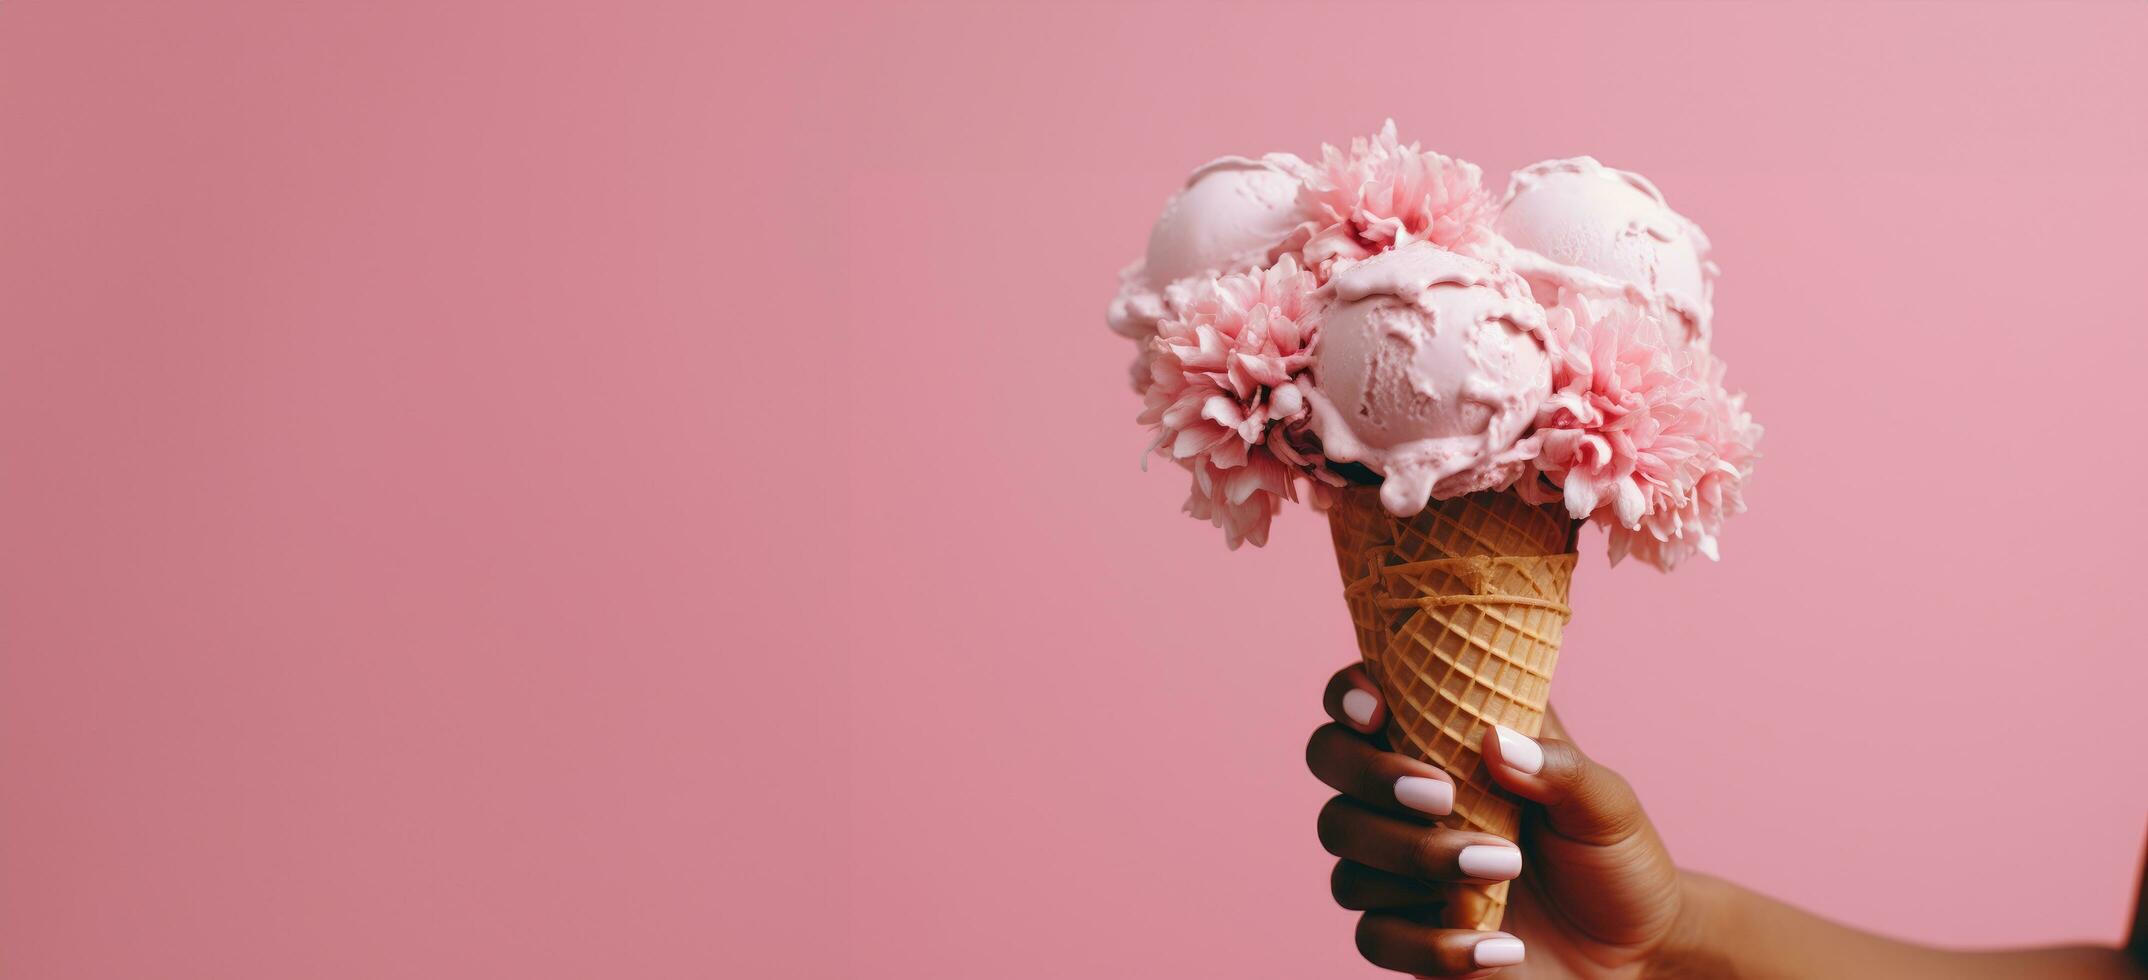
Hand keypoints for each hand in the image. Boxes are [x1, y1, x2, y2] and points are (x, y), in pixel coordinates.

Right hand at [1309, 664, 1693, 977]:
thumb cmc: (1614, 860)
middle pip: (1329, 763)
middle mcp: (1403, 800)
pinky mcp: (1404, 934)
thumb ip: (1559, 767)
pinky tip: (1497, 947)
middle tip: (1442, 797)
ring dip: (1416, 861)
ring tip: (1502, 871)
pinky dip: (1431, 944)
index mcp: (1443, 744)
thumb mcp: (1606, 805)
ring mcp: (1396, 868)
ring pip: (1345, 853)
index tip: (1377, 709)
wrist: (1636, 951)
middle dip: (1372, 777)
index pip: (1361, 701)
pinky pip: (1374, 937)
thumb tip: (1496, 742)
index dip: (1348, 694)